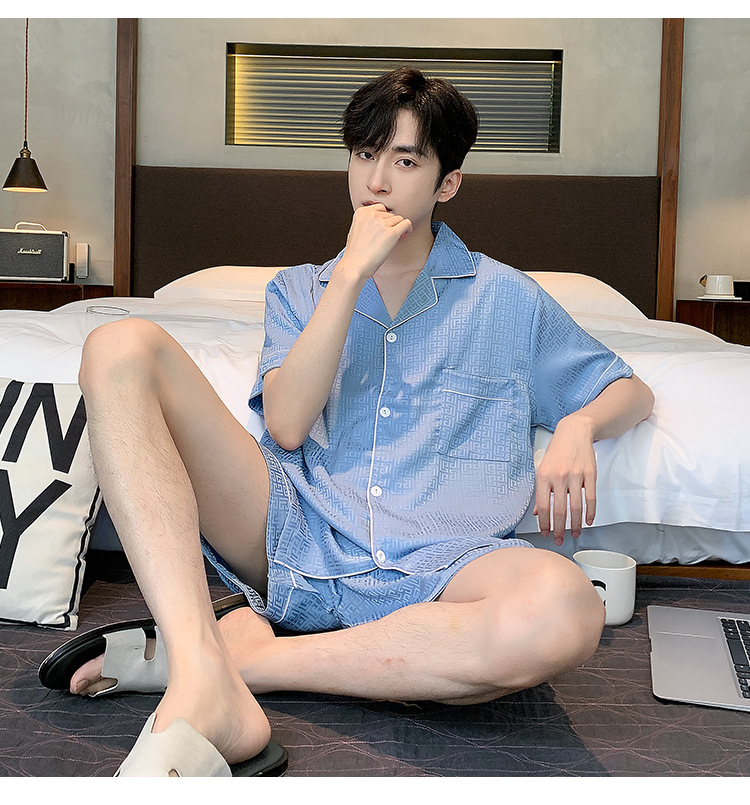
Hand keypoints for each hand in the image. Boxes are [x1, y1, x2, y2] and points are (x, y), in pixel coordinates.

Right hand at [337, 203, 412, 280]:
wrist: (354, 266)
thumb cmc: (355, 253)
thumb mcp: (356, 230)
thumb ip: (368, 222)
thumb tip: (382, 221)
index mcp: (362, 212)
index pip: (381, 208)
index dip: (385, 218)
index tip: (385, 227)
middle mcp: (372, 215)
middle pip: (390, 214)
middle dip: (391, 224)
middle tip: (388, 236)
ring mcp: (382, 223)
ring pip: (399, 219)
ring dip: (398, 228)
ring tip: (393, 239)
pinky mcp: (391, 233)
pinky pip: (407, 224)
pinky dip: (408, 229)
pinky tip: (405, 235)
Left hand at [533, 415, 596, 545]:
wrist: (574, 432)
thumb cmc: (556, 451)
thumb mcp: (542, 468)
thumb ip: (541, 491)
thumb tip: (538, 513)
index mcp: (543, 476)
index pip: (542, 506)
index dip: (544, 523)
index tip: (545, 533)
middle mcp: (558, 476)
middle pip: (559, 510)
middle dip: (559, 529)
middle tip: (558, 539)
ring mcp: (575, 475)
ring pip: (576, 507)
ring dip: (576, 525)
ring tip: (575, 534)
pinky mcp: (590, 474)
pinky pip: (590, 498)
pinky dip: (590, 513)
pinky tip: (588, 521)